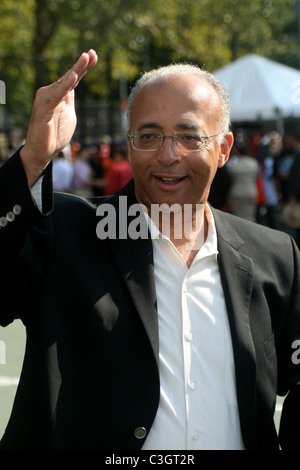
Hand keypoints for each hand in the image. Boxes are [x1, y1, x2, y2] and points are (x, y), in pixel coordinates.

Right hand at [20, 49, 97, 186]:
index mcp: (58, 95)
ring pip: (63, 83)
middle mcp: (50, 93)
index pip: (73, 79)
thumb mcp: (69, 114)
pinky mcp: (43, 108)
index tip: (94, 55)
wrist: (42, 152)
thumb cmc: (55, 135)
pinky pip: (57, 95)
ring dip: (75, 70)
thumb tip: (74, 85)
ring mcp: (46, 99)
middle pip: (69, 77)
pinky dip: (65, 86)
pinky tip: (73, 77)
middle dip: (82, 65)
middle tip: (92, 53)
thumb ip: (69, 99)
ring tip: (85, 58)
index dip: (83, 67)